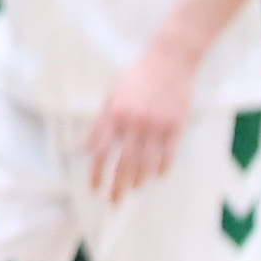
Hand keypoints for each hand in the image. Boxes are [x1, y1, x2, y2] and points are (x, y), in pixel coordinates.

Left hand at [89, 46, 192, 197]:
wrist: (170, 60)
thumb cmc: (137, 77)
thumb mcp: (112, 96)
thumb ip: (100, 124)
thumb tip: (85, 147)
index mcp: (115, 114)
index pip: (101, 151)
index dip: (97, 172)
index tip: (95, 187)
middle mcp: (134, 122)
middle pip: (124, 162)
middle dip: (117, 185)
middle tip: (114, 200)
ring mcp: (156, 125)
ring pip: (146, 162)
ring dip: (138, 179)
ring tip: (133, 188)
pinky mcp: (175, 125)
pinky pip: (168, 154)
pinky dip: (162, 167)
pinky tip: (157, 175)